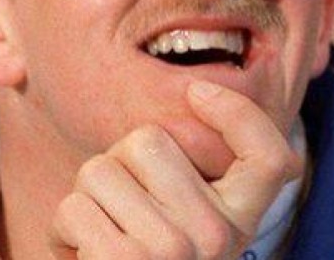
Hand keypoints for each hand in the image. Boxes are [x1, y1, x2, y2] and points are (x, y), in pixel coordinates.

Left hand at [49, 80, 302, 258]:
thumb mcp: (190, 226)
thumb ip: (194, 177)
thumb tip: (197, 90)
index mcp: (240, 223)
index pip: (269, 157)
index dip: (238, 113)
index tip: (198, 93)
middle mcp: (217, 237)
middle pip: (149, 141)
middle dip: (116, 165)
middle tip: (121, 214)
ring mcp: (172, 249)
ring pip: (100, 169)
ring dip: (85, 199)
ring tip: (102, 237)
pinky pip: (73, 207)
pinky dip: (63, 230)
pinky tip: (82, 256)